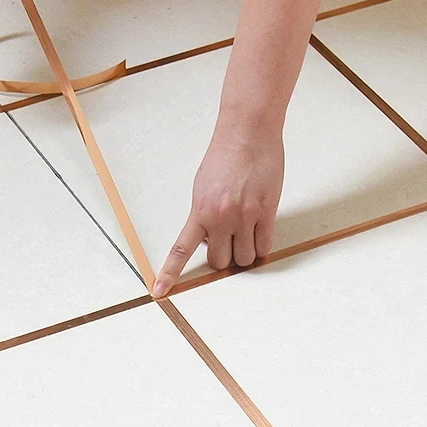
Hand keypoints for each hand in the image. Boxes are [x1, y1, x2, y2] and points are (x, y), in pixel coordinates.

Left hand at [152, 126, 284, 297]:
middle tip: (228, 238)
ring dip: (244, 252)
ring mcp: (245, 216)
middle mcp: (221, 218)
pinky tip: (259, 229)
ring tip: (245, 231)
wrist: (247, 134)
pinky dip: (261, 244)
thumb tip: (209, 241)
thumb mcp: (202, 188)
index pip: (181, 250)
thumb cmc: (224, 158)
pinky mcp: (267, 212)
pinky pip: (264, 246)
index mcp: (199, 212)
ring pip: (244, 258)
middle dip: (224, 256)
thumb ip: (203, 216)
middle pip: (221, 262)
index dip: (170, 274)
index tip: (159, 292)